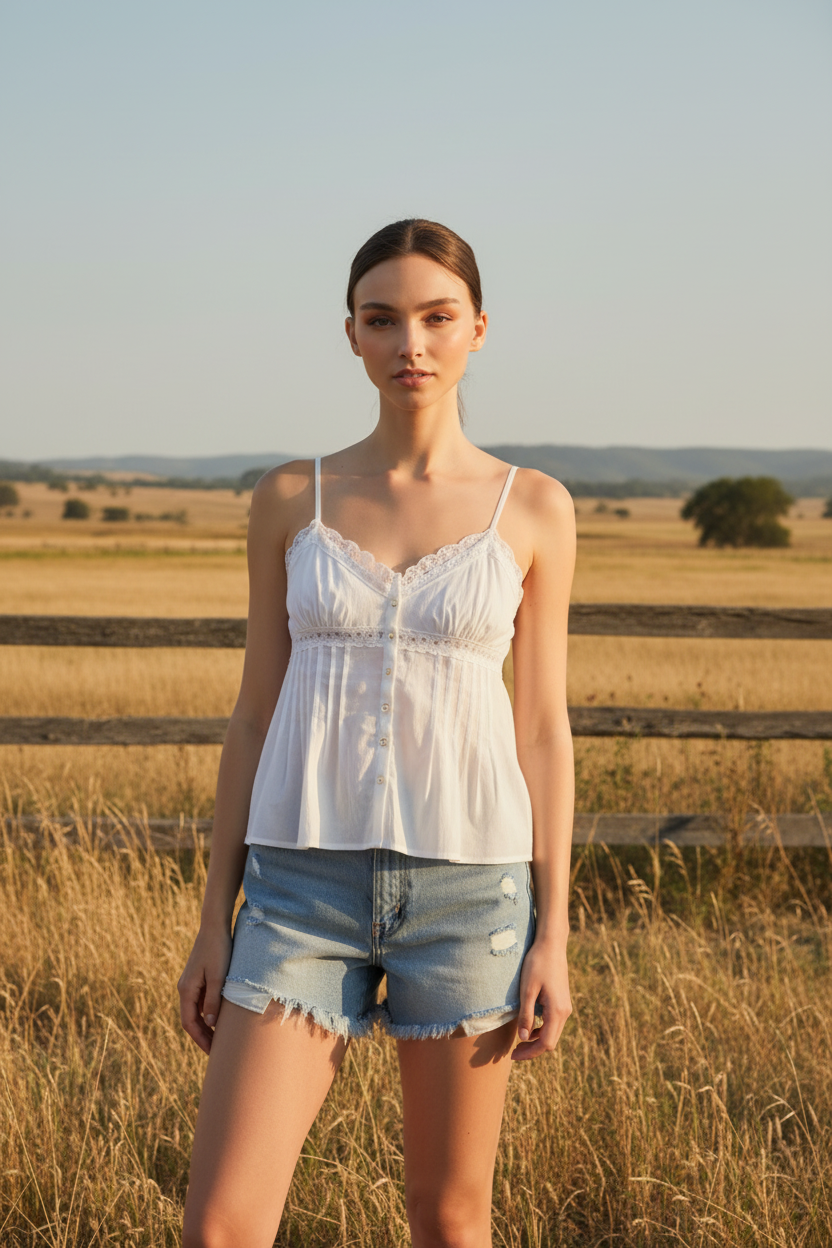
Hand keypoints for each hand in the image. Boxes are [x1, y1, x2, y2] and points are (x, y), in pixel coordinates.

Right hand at [177, 923, 232, 1054]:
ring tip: (220, 1038)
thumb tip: (210, 1024)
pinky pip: (201, 1001)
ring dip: (205, 1025)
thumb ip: (213, 1001)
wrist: (215, 926)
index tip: (212, 1052)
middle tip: (217, 1050)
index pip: (189, 1023)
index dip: (200, 1039)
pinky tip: (220, 1017)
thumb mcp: (218, 977)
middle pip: (191, 1019)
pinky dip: (208, 1012)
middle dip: (202, 1036)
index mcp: (186, 990)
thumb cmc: (218, 950)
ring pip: (196, 1011)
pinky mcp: (198, 977)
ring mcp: (191, 983)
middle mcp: (185, 988)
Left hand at [511, 937, 571, 1060]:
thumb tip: (523, 1039)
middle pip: (550, 1041)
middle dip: (532, 1049)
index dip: (529, 1053)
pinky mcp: (562, 1001)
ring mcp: (565, 1006)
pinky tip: (529, 1025)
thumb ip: (526, 1015)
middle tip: (513, 1052)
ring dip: (537, 1040)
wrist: (551, 944)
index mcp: (557, 1011)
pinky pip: (553, 1022)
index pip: (545, 1044)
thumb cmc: (537, 965)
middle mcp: (565, 1012)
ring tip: (519, 1040)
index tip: (513, 1055)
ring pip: (552, 1032)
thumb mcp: (527, 990)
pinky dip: (541, 1029)